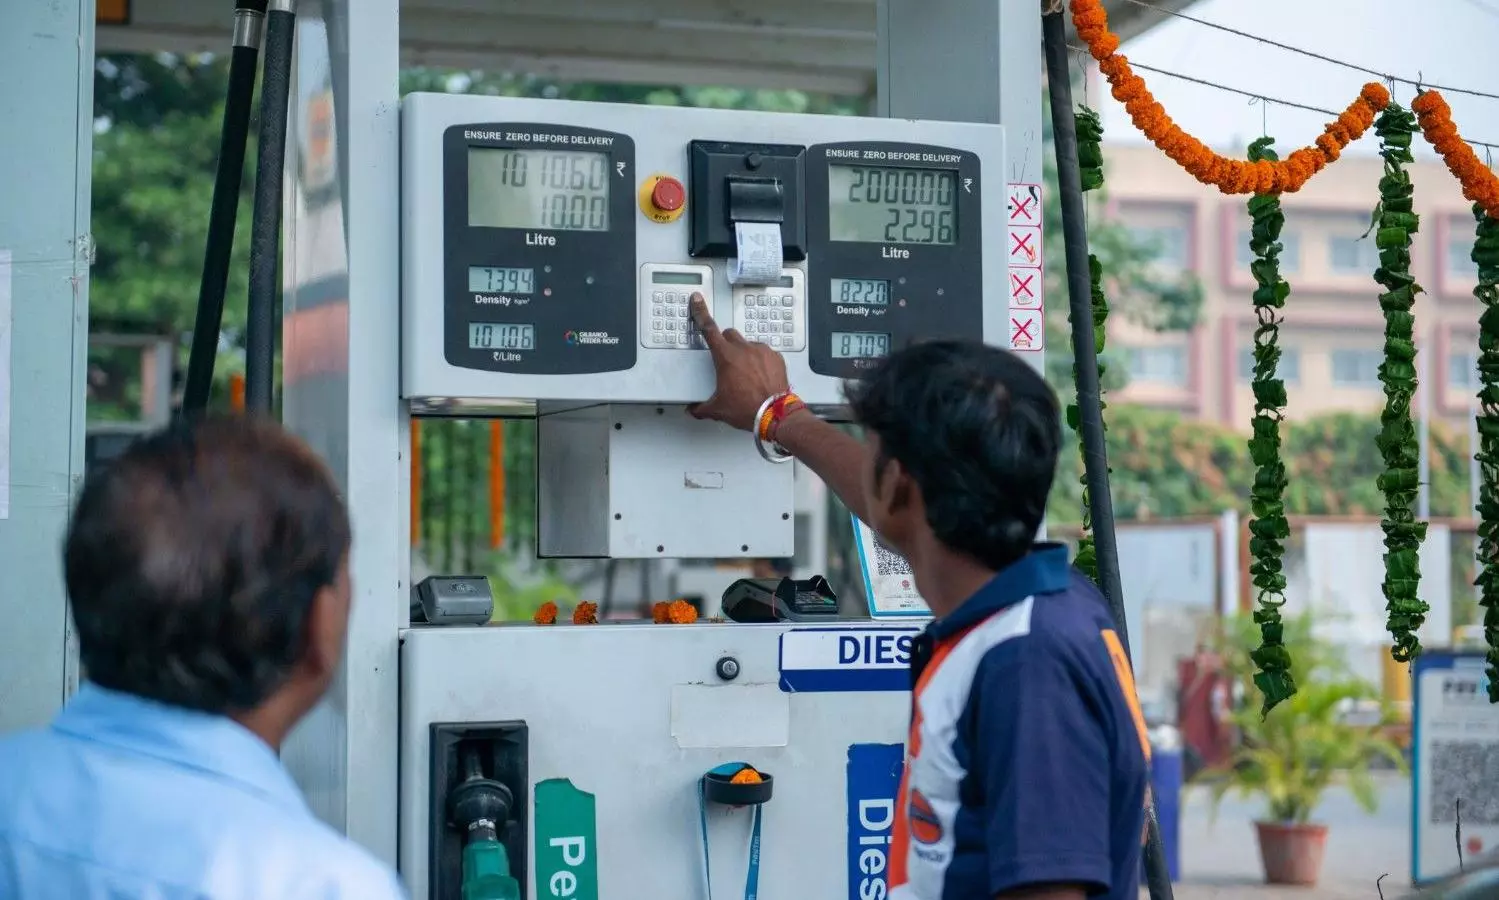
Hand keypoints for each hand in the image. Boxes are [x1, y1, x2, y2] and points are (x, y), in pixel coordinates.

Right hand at [687, 292, 789, 431]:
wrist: (775, 415)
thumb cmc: (748, 408)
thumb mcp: (719, 409)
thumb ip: (702, 407)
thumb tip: (694, 409)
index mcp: (725, 357)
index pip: (708, 329)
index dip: (700, 312)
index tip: (697, 300)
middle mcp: (744, 349)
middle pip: (729, 335)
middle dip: (725, 344)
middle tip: (727, 362)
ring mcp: (762, 351)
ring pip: (748, 344)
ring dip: (744, 354)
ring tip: (746, 374)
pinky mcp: (775, 357)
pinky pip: (764, 353)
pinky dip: (760, 361)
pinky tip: (760, 376)